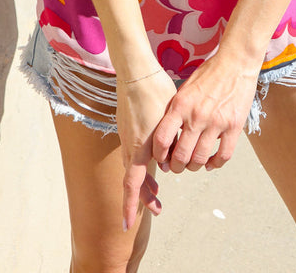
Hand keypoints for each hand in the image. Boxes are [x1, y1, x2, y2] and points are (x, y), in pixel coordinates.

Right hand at [117, 67, 177, 230]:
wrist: (136, 71)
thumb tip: (168, 165)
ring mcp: (127, 136)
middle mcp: (129, 145)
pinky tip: (156, 160)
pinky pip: (134, 153)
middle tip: (157, 208)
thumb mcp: (167, 121)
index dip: (130, 205)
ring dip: (144, 180)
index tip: (128, 225)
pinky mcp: (128, 127)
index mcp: (138, 147)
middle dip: (143, 196)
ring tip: (158, 189)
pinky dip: (143, 164)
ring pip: (133, 166)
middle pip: (133, 179)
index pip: (132, 184)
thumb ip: (167, 146)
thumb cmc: (155, 93)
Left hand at [151, 48, 260, 174]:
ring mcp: (216, 122)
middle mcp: (197, 115)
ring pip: (200, 159)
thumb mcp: (185, 89)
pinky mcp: (234, 126)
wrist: (236, 62)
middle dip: (176, 166)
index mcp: (181, 105)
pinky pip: (223, 155)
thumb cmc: (209, 74)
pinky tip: (211, 162)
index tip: (162, 159)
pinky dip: (215, 164)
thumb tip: (168, 137)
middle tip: (177, 166)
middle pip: (181, 155)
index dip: (159, 155)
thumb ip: (176, 111)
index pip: (162, 139)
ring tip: (194, 164)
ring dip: (194, 166)